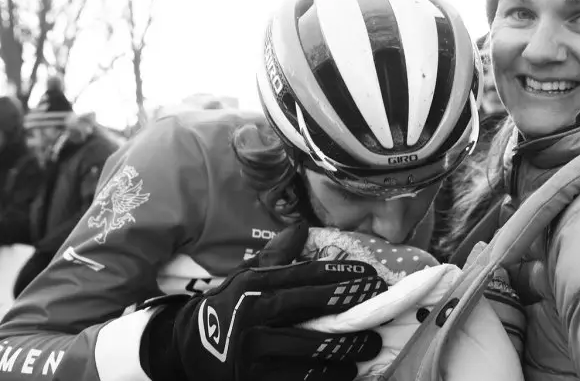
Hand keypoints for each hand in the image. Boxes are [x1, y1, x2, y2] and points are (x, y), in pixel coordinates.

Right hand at [141, 222, 386, 380]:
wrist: (185, 350)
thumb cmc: (227, 308)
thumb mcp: (244, 277)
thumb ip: (276, 256)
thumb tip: (301, 226)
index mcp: (256, 284)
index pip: (308, 275)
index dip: (344, 276)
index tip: (372, 278)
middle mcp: (254, 313)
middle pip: (314, 308)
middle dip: (353, 308)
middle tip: (381, 308)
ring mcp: (253, 349)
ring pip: (312, 348)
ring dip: (348, 347)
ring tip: (371, 345)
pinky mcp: (254, 378)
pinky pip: (301, 378)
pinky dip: (329, 375)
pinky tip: (348, 371)